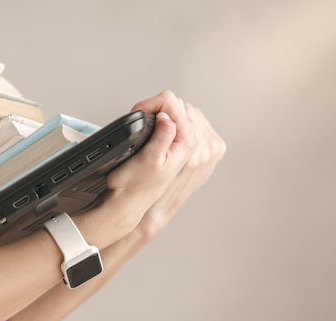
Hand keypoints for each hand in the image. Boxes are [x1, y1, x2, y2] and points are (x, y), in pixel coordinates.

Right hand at [103, 91, 198, 231]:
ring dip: (167, 118)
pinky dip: (173, 126)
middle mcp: (201, 145)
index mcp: (190, 143)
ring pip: (184, 114)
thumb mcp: (146, 159)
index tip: (136, 113)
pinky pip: (187, 125)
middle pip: (180, 107)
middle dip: (159, 111)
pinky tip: (162, 135)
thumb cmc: (134, 184)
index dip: (149, 104)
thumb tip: (166, 116)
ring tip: (152, 130)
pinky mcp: (198, 150)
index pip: (172, 103)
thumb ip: (161, 135)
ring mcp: (202, 148)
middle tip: (142, 124)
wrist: (136, 203)